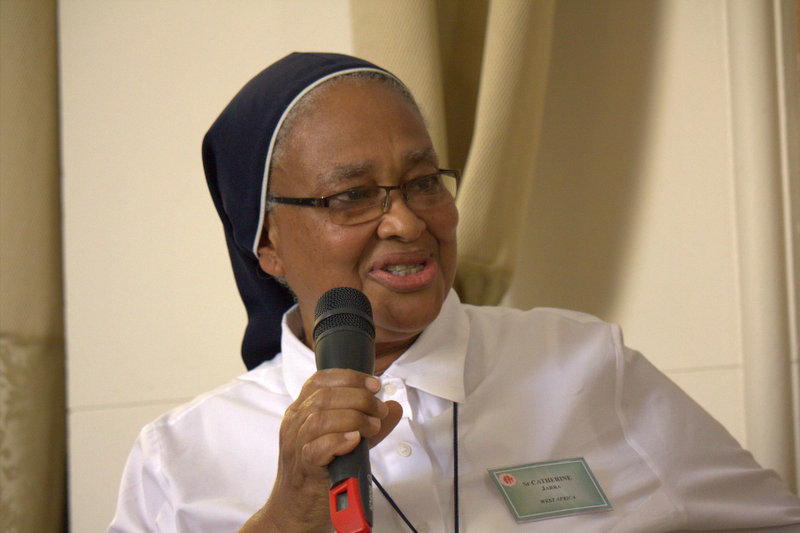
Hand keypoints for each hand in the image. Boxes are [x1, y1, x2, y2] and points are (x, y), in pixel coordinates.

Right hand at [239, 369, 401, 532]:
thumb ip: (368, 422)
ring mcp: (296, 446)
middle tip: (379, 410)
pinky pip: (317, 448)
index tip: (374, 384)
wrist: (296, 510)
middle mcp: (295, 424)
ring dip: (353, 418)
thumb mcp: (344, 440)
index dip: (349, 377)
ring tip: (372, 427)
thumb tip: (393, 407)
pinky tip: (354, 440)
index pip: (320, 380)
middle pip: (324, 396)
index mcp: (301, 411)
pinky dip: (338, 440)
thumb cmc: (318, 473)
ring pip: (319, 418)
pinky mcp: (304, 469)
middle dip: (359, 398)